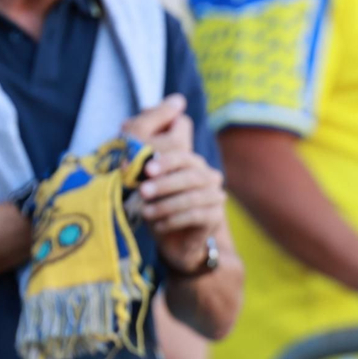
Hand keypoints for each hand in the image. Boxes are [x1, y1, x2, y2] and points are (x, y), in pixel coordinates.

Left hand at [123, 94, 227, 274]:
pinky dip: (175, 220)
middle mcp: (207, 175)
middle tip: (142, 193)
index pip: (183, 154)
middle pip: (189, 175)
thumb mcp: (145, 178)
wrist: (171, 242)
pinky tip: (159, 225)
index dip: (165, 161)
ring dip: (167, 204)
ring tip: (146, 213)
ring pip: (193, 196)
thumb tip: (152, 116)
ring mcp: (215, 196)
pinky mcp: (215, 217)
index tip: (145, 170)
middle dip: (164, 184)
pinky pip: (197, 215)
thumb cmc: (156, 204)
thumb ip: (147, 149)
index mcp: (191, 161)